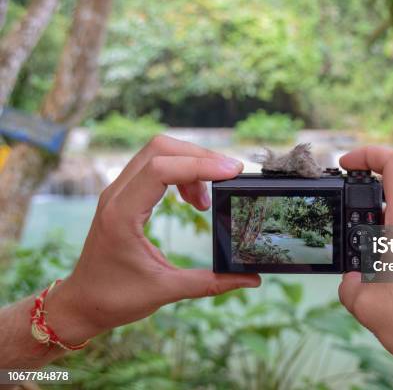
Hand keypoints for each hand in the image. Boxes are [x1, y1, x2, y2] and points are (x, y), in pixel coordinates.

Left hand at [44, 136, 259, 345]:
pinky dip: (180, 173)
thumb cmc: (116, 298)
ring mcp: (118, 191)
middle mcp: (116, 195)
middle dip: (199, 156)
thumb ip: (210, 283)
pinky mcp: (123, 195)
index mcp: (121, 215)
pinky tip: (193, 200)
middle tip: (228, 177)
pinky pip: (154, 167)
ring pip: (157, 152)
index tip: (232, 172)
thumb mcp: (166, 291)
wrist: (82, 302)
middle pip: (160, 148)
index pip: (161, 169)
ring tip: (206, 201)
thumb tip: (252, 279)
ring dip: (190, 164)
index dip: (200, 164)